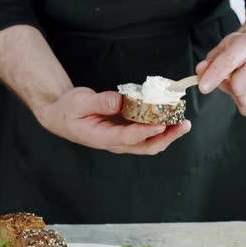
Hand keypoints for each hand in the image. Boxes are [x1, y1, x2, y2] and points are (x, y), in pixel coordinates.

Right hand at [34, 87, 191, 154]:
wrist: (62, 115)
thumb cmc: (68, 110)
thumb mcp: (78, 103)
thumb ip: (99, 102)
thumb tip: (120, 101)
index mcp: (102, 138)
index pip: (128, 138)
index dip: (146, 132)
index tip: (162, 124)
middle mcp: (116, 142)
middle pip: (146, 146)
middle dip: (167, 137)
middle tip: (183, 125)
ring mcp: (123, 137)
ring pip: (150, 141)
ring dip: (168, 133)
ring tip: (183, 121)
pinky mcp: (127, 129)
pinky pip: (147, 131)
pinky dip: (161, 125)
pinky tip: (170, 114)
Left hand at [196, 32, 245, 117]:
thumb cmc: (241, 51)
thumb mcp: (222, 50)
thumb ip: (209, 63)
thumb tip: (201, 72)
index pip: (228, 62)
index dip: (214, 76)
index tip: (203, 88)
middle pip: (238, 87)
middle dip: (230, 88)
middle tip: (232, 79)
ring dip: (239, 97)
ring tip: (243, 84)